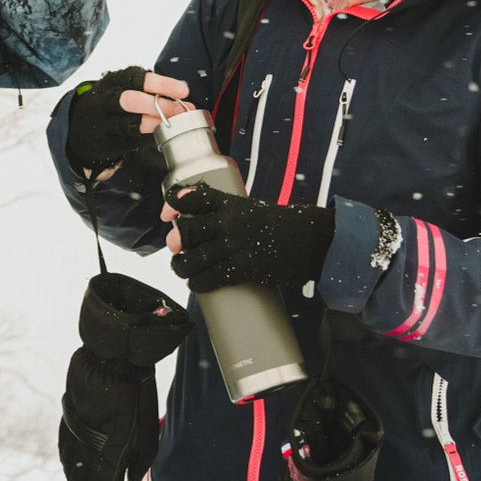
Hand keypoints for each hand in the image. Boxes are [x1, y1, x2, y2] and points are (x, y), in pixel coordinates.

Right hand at [57, 273, 188, 480]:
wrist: (109, 353)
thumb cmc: (135, 387)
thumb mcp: (146, 424)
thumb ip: (141, 458)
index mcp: (109, 450)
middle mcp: (87, 447)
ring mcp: (73, 436)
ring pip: (74, 478)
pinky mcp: (67, 425)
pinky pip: (68, 459)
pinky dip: (73, 477)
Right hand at [65, 66, 194, 174]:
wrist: (81, 126)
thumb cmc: (113, 102)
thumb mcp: (126, 89)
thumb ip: (154, 94)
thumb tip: (188, 105)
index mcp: (115, 81)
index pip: (138, 78)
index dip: (162, 84)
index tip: (183, 90)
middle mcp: (107, 99)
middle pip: (130, 100)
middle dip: (159, 106)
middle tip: (180, 111)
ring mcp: (105, 122)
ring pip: (131, 124)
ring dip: (157, 124)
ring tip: (174, 125)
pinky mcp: (107, 142)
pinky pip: (132, 142)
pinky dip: (149, 139)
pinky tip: (162, 136)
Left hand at [163, 185, 334, 290]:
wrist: (312, 240)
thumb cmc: (284, 225)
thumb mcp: (254, 210)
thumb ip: (230, 215)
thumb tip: (206, 230)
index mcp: (232, 204)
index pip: (196, 198)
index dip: (176, 203)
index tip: (168, 213)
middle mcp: (229, 222)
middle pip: (189, 230)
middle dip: (178, 241)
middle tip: (177, 248)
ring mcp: (235, 246)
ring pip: (194, 258)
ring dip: (182, 265)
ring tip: (183, 268)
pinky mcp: (243, 268)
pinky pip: (210, 278)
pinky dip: (199, 283)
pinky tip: (197, 283)